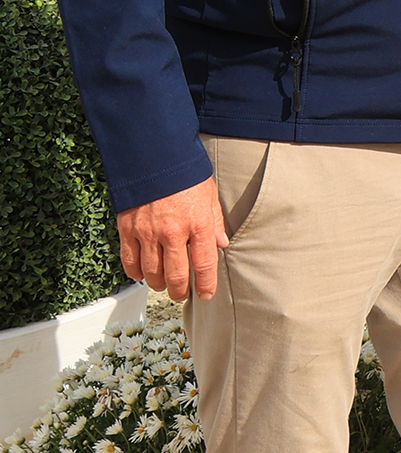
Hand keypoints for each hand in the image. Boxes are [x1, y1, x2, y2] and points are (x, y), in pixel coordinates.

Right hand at [117, 177, 227, 301]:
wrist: (155, 158)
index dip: (206, 284)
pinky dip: (136, 273)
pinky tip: (142, 275)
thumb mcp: (209, 195)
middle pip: (176, 275)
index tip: (207, 293)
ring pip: (152, 273)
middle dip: (180, 290)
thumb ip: (214, 222)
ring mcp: (148, 233)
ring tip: (164, 285)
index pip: (204, 264)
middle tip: (182, 294)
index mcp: (198, 224)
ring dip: (159, 284)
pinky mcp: (128, 230)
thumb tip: (221, 244)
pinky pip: (130, 261)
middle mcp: (173, 232)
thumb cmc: (185, 175)